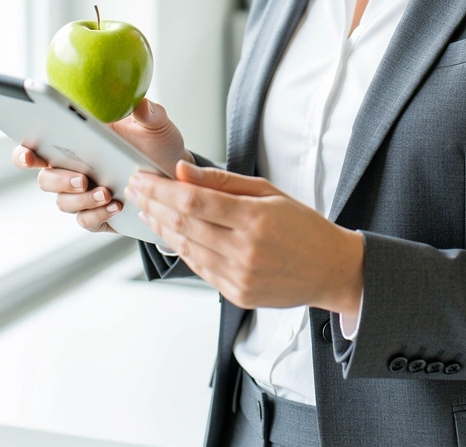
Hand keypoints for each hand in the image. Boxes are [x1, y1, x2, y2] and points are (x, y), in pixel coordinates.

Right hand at [10, 97, 192, 233]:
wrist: (176, 178)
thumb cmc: (158, 146)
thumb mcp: (157, 126)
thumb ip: (149, 113)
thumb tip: (141, 104)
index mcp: (79, 142)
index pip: (38, 146)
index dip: (24, 152)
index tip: (28, 155)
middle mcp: (75, 169)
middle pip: (46, 179)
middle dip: (59, 180)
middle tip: (83, 178)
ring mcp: (84, 194)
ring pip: (64, 202)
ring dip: (83, 199)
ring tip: (107, 192)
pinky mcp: (98, 215)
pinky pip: (86, 220)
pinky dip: (98, 214)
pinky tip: (116, 206)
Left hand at [124, 161, 364, 318]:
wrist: (329, 269)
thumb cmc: (303, 226)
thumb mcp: (269, 191)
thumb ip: (223, 182)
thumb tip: (183, 172)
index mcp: (255, 218)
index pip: (194, 200)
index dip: (161, 189)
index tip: (142, 177)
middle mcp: (244, 250)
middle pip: (183, 224)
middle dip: (153, 204)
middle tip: (136, 189)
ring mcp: (239, 276)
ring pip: (186, 248)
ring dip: (161, 227)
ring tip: (146, 209)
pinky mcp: (236, 294)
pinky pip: (198, 267)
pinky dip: (180, 248)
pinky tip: (170, 232)